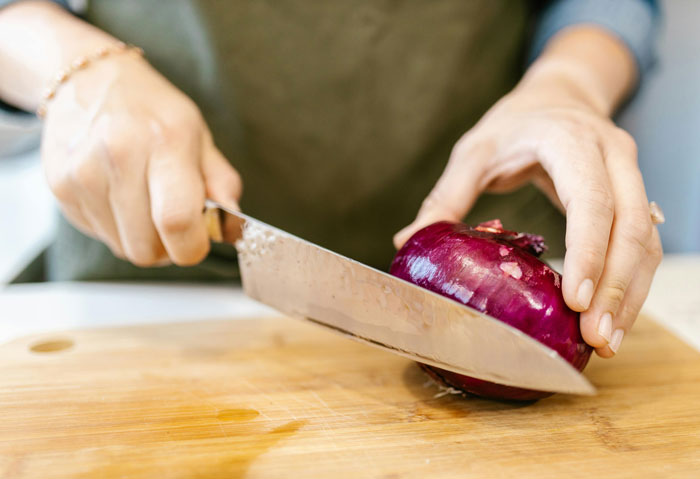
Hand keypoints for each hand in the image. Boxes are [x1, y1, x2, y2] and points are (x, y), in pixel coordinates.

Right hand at [42, 52, 241, 265]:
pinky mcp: (60, 187)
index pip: (177, 221)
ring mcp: (82, 174)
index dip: (192, 247)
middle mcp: (119, 156)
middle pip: (147, 248)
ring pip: (123, 248)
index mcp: (165, 142)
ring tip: (146, 203)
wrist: (90, 80)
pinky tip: (120, 196)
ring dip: (142, 239)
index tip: (199, 241)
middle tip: (174, 222)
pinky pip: (100, 235)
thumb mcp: (199, 136)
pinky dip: (116, 227)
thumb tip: (233, 224)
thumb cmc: (153, 112)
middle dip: (168, 247)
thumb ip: (221, 182)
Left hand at [394, 57, 661, 357]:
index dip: (588, 251)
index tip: (577, 300)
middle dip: (616, 287)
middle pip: (630, 228)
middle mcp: (613, 156)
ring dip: (630, 295)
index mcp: (571, 141)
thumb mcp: (474, 151)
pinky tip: (613, 317)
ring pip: (645, 241)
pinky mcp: (635, 197)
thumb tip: (409, 241)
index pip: (591, 199)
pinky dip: (633, 284)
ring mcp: (631, 175)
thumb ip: (447, 194)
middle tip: (595, 337)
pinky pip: (644, 245)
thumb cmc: (514, 125)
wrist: (558, 98)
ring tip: (607, 341)